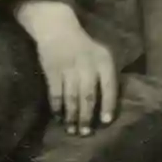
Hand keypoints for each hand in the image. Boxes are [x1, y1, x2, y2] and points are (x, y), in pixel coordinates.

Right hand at [14, 1, 118, 134]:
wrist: (57, 28)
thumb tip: (108, 106)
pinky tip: (58, 117)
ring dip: (72, 116)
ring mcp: (69, 68)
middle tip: (86, 133)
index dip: (108, 105)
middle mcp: (88, 65)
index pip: (109, 86)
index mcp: (103, 61)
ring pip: (72, 97)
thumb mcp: (100, 55)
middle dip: (87, 116)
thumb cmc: (83, 46)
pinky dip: (57, 107)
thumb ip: (105, 76)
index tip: (106, 122)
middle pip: (88, 96)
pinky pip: (56, 93)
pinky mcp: (52, 71)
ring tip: (72, 130)